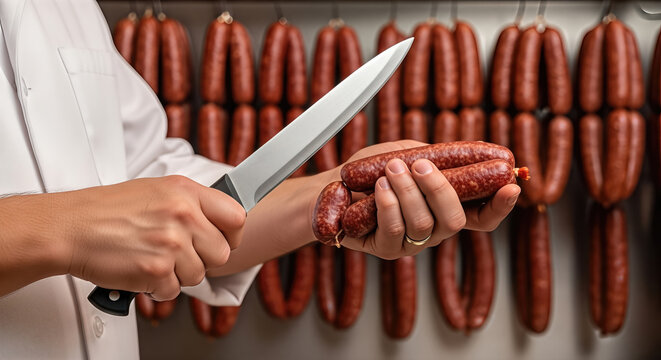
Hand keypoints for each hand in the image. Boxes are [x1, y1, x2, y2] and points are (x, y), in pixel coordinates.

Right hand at [58, 176, 244, 299]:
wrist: (70, 227)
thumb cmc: (108, 210)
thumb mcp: (157, 190)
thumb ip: (191, 203)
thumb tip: (219, 222)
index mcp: (186, 192)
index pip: (237, 216)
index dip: (232, 235)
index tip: (223, 240)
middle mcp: (183, 215)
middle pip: (222, 253)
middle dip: (202, 259)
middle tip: (178, 254)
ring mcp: (171, 243)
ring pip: (198, 275)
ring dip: (177, 274)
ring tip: (153, 258)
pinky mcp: (156, 269)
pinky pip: (173, 291)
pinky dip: (157, 287)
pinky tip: (141, 270)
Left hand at [335, 140, 519, 258]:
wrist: (334, 185)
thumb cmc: (371, 170)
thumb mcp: (408, 154)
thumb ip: (438, 156)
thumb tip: (473, 152)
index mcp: (445, 207)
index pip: (483, 216)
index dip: (501, 206)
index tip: (512, 185)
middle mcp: (433, 229)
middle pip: (456, 221)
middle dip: (440, 190)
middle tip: (419, 165)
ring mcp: (411, 243)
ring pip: (424, 224)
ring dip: (408, 191)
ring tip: (392, 169)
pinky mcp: (385, 249)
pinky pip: (395, 230)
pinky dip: (389, 204)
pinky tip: (379, 187)